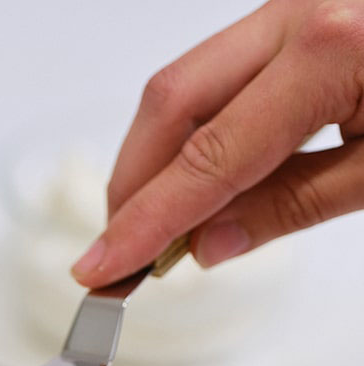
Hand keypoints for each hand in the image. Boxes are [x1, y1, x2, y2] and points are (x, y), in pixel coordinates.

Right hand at [72, 0, 363, 285]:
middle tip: (118, 256)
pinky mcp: (298, 17)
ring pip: (184, 85)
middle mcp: (303, 14)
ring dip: (154, 162)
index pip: (207, 157)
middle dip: (131, 187)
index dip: (144, 223)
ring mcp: (296, 8)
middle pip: (171, 103)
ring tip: (153, 230)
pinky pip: (218, 76)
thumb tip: (207, 245)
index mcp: (334, 51)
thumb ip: (293, 205)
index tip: (100, 269)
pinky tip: (196, 185)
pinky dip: (192, 135)